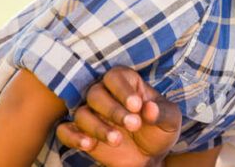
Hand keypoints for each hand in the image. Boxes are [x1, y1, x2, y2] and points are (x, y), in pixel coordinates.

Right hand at [56, 67, 181, 166]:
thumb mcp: (170, 121)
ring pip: (81, 113)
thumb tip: (149, 108)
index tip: (136, 106)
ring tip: (117, 140)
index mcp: (128, 84)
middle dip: (113, 110)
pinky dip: (73, 137)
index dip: (123, 90)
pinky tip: (89, 145)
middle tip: (133, 125)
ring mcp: (92, 114)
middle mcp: (106, 96)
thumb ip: (161, 113)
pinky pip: (64, 130)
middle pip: (95, 93)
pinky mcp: (81, 133)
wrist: (150, 158)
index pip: (116, 77)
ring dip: (98, 127)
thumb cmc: (159, 132)